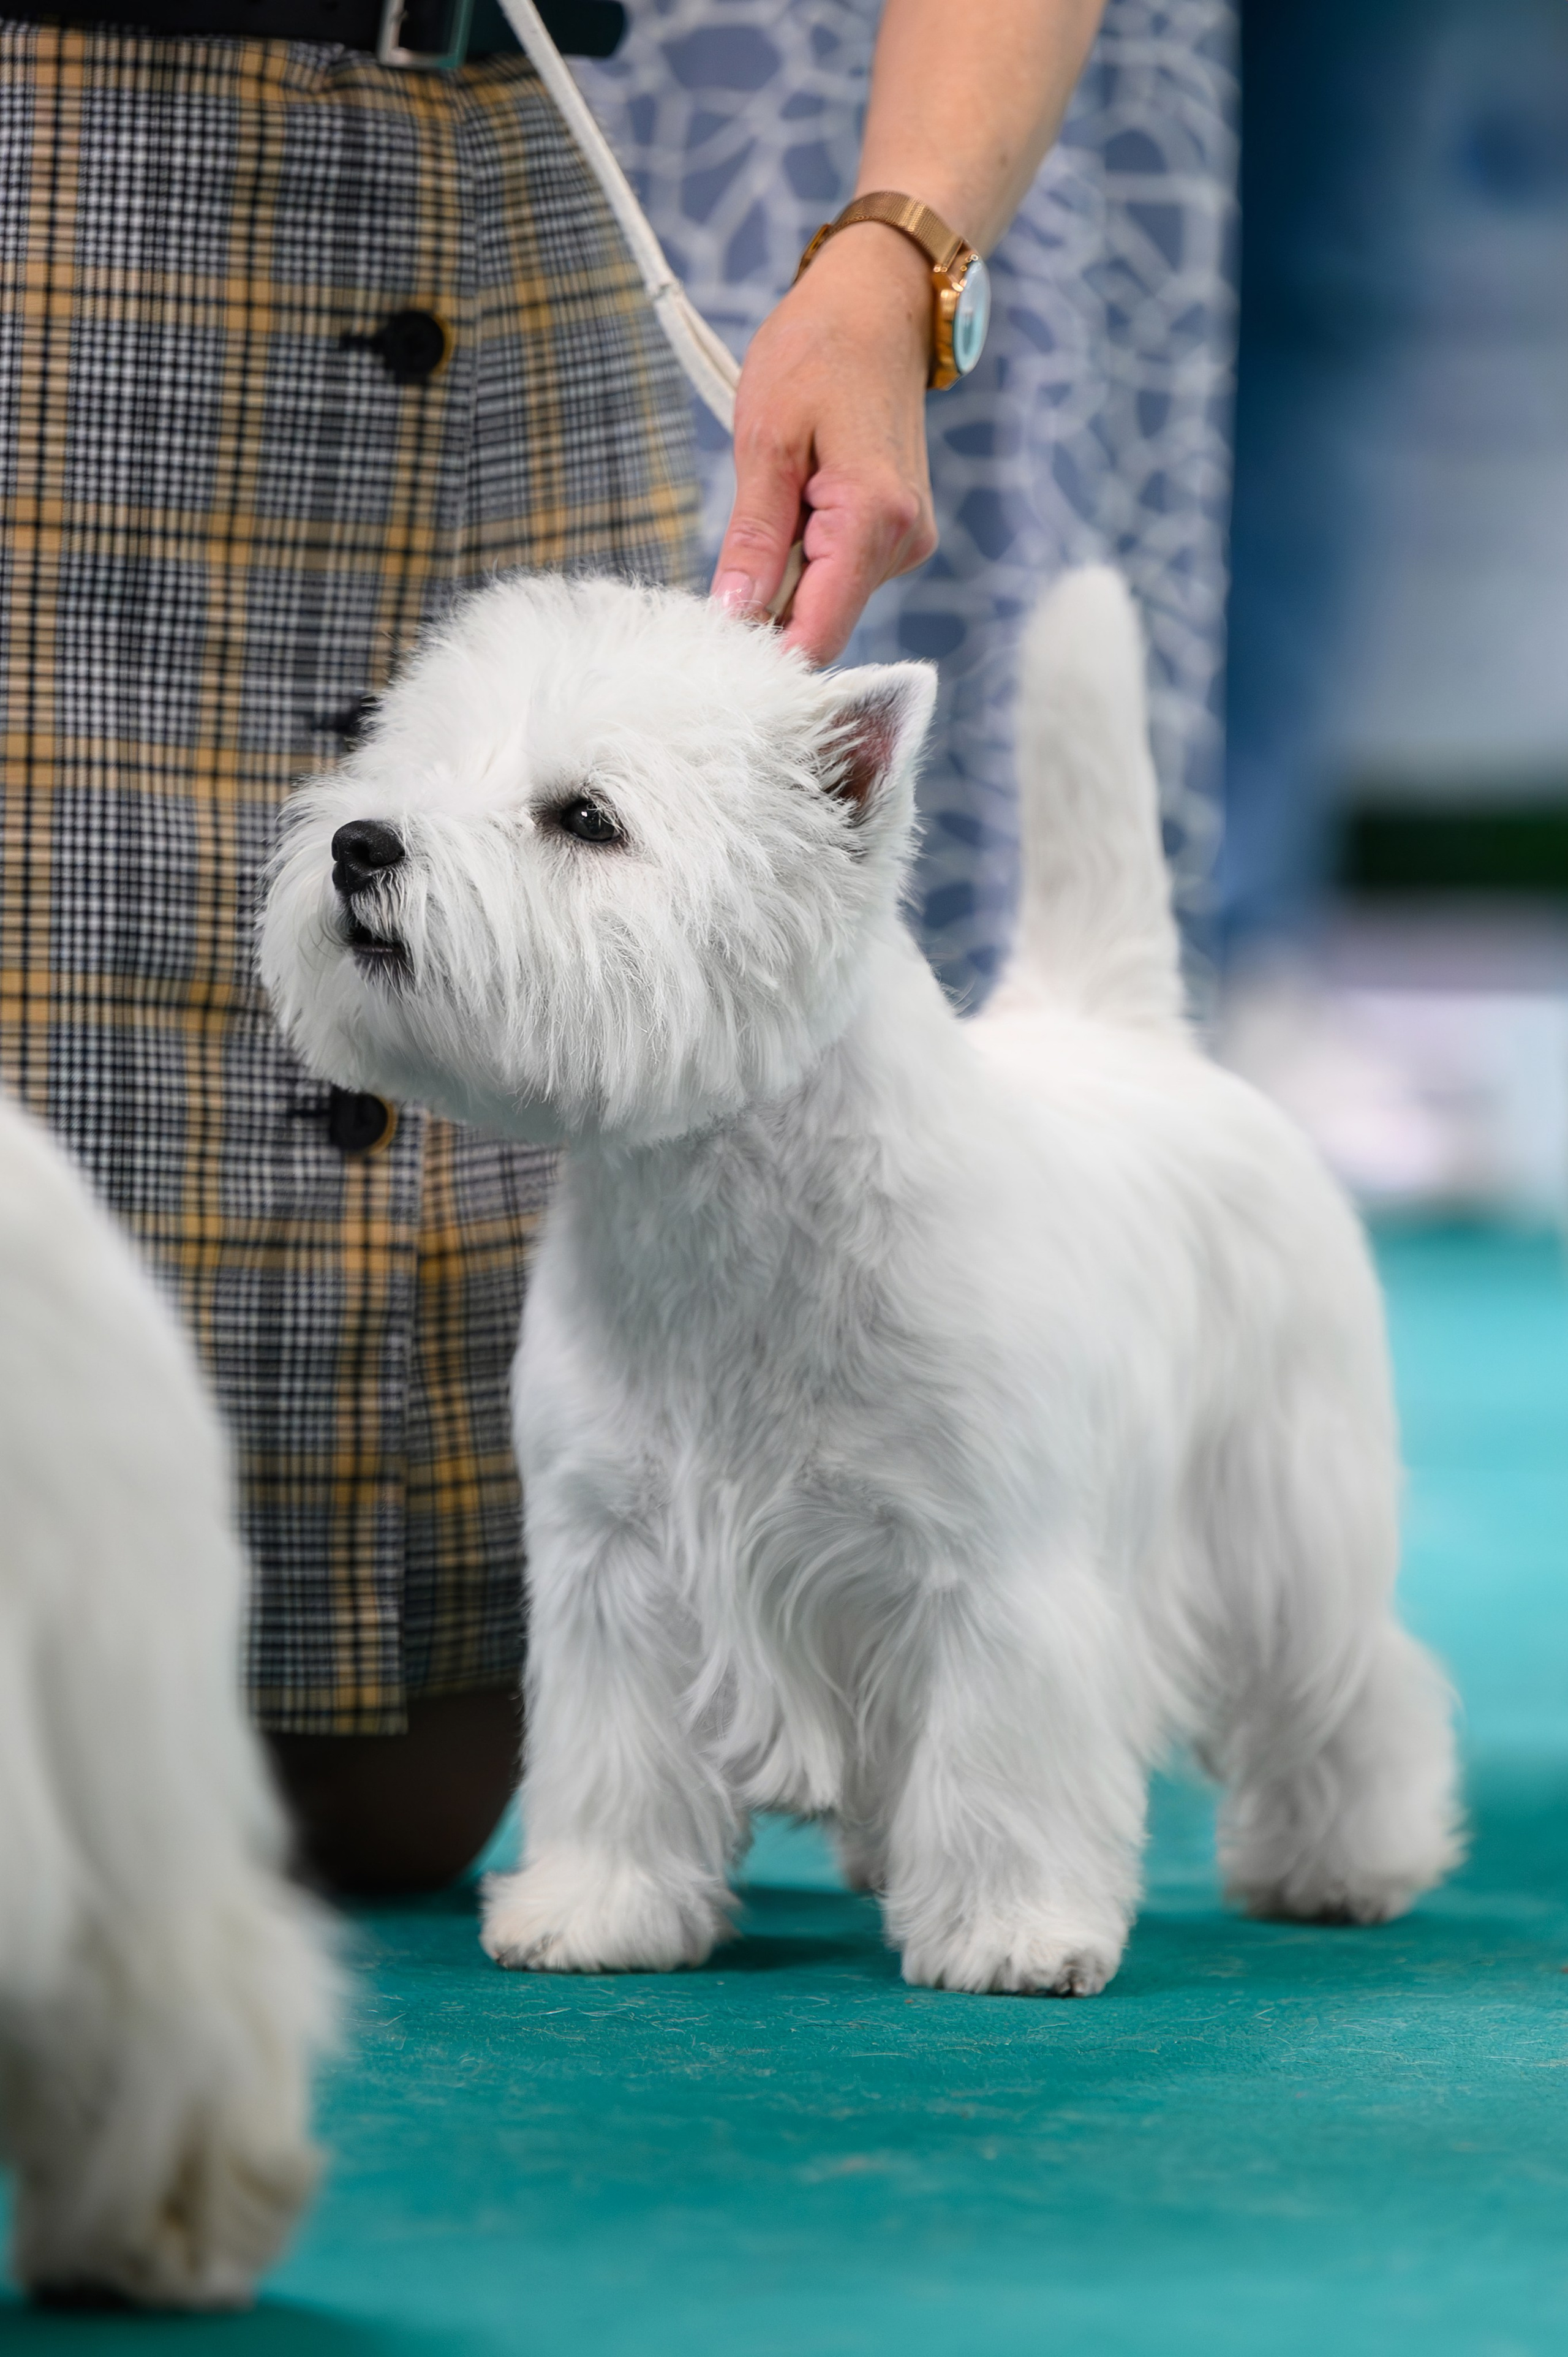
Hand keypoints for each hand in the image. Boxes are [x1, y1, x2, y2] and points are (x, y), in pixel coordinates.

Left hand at [711, 224, 938, 666]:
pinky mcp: (897, 537)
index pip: (818, 636)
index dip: (763, 659)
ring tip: (763, 519)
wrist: (877, 307)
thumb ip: (753, 539)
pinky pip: (840, 576)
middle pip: (821, 626)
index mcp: (874, 521)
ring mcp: (906, 543)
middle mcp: (903, 543)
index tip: (712, 654)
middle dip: (767, 618)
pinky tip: (789, 518)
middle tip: (717, 583)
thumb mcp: (765, 441)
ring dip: (783, 584)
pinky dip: (803, 564)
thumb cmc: (817, 354)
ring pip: (828, 603)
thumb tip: (734, 617)